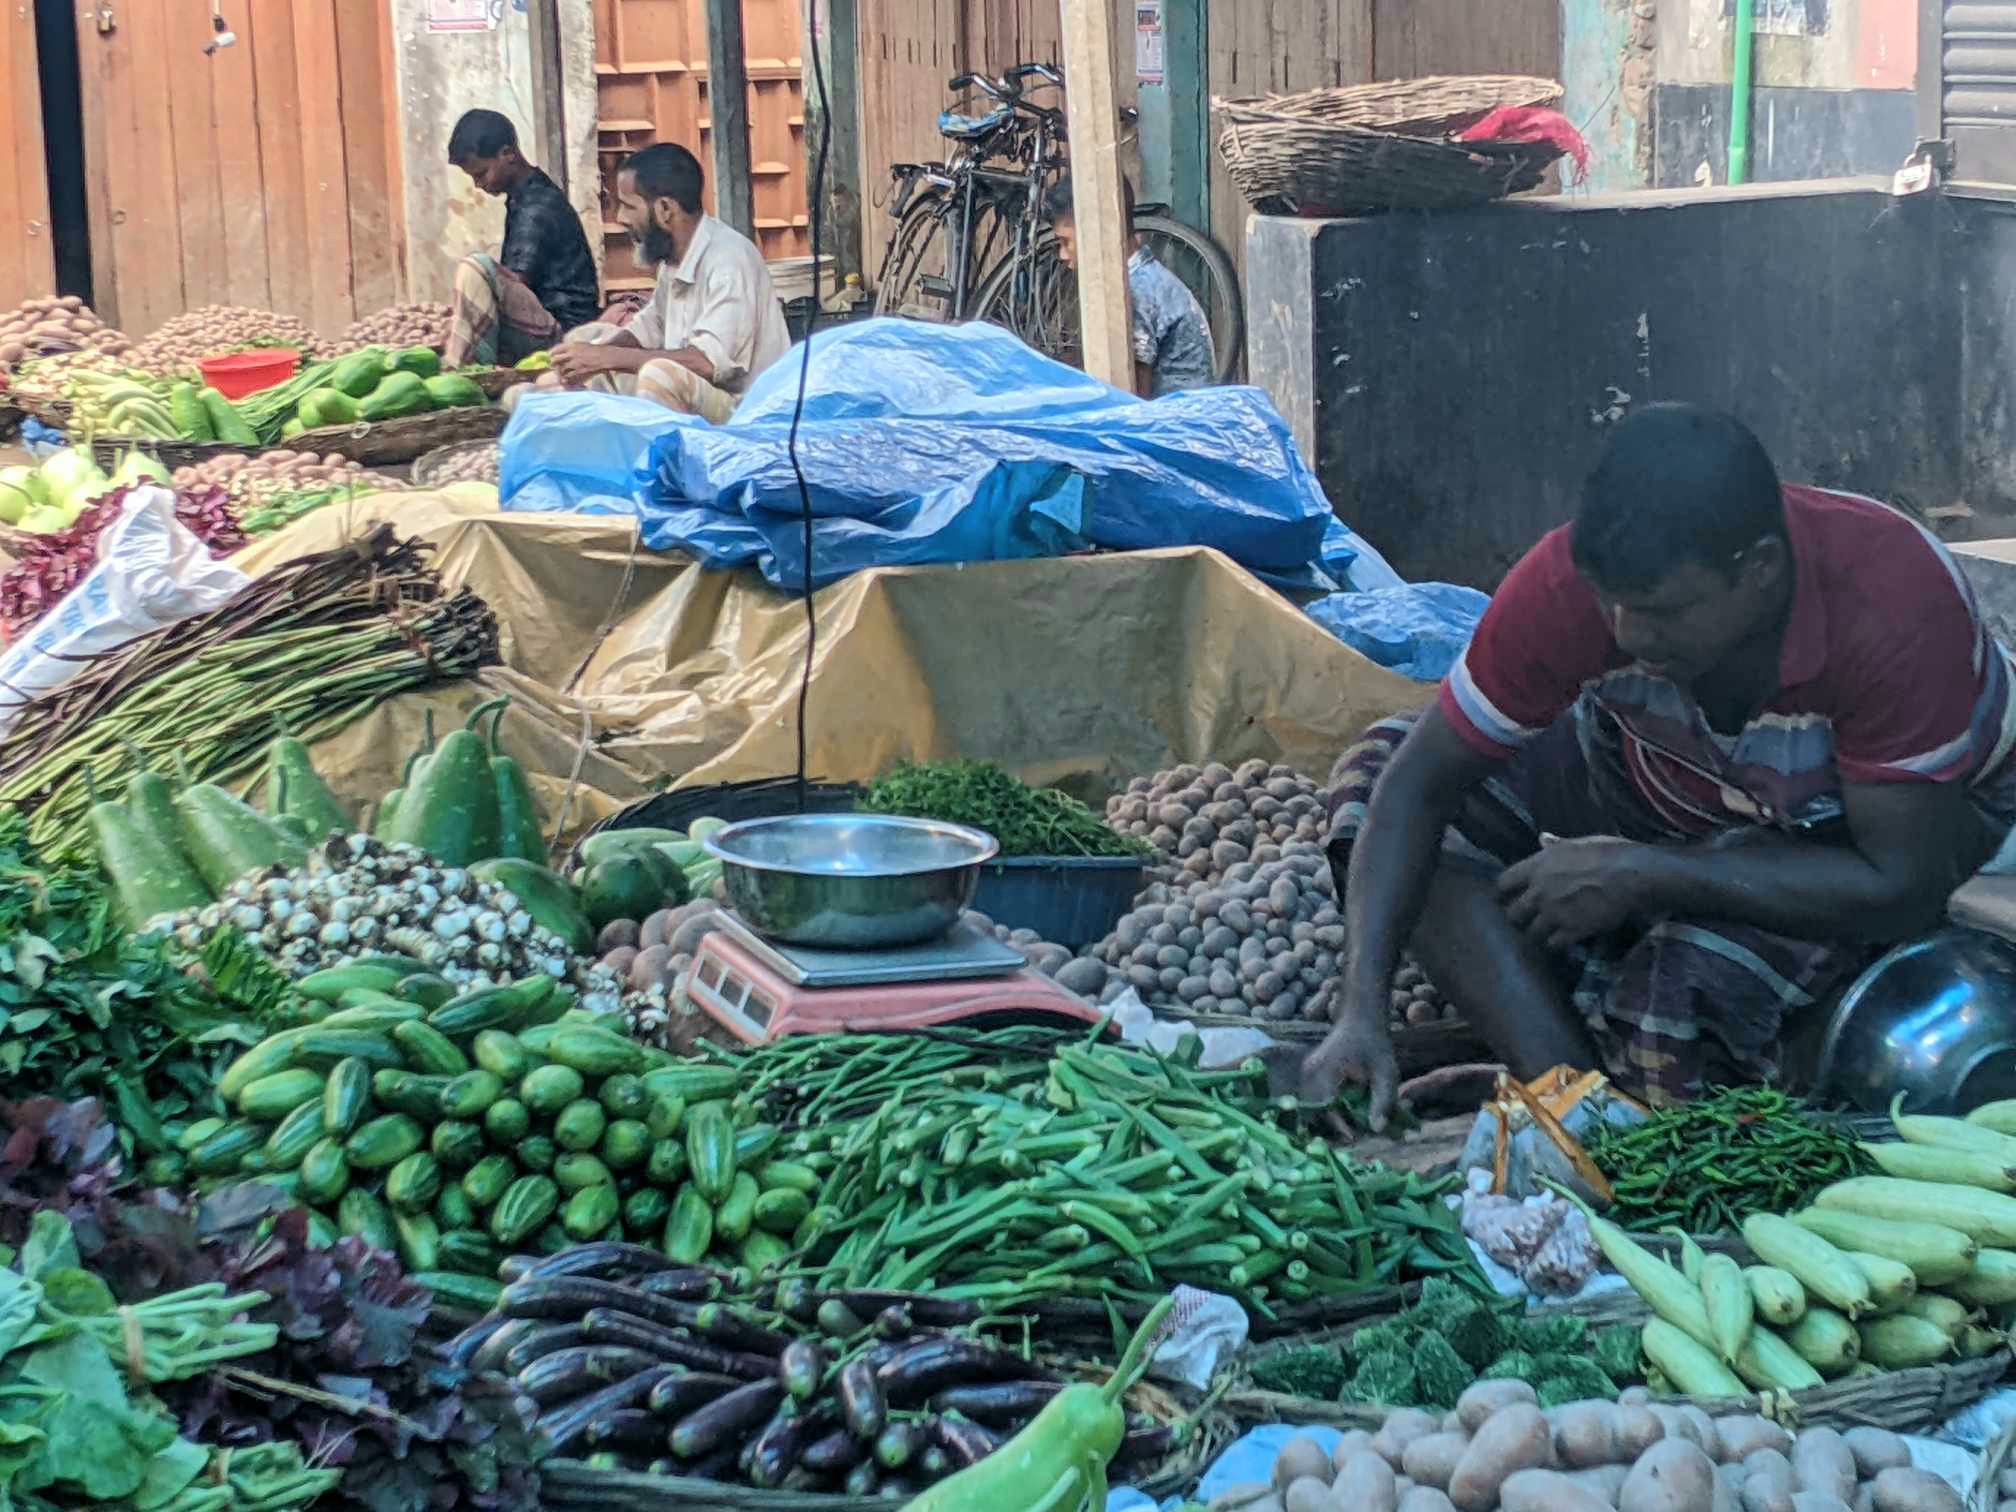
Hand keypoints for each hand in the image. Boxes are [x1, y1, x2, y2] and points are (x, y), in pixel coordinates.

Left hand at [548, 343, 608, 386]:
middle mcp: (572, 353)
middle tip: (552, 365)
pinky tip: (566, 377)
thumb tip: (563, 351)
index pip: (557, 349)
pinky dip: (566, 377)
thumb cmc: (594, 349)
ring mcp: (575, 362)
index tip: (549, 355)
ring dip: (559, 371)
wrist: (604, 356)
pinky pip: (569, 375)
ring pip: (562, 368)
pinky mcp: (579, 370)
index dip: (551, 353)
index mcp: (572, 345)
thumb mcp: (581, 344)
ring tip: (559, 372)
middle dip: (553, 363)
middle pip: (556, 359)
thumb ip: (571, 347)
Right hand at [1299, 1009, 1400, 1130]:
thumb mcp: (1386, 1072)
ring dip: (1331, 1118)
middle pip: (1316, 1111)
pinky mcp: (1310, 1075)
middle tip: (1355, 1136)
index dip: (1340, 1126)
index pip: (1327, 1107)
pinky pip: (1316, 1099)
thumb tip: (1377, 1130)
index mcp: (1325, 1071)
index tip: (1355, 1138)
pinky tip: (1346, 1114)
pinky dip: (1330, 1109)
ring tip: (1351, 1128)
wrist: (1360, 1019)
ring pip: (1314, 1107)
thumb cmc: (1374, 1043)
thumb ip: (1383, 1101)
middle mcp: (1310, 1074)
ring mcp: (1307, 1074)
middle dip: (1334, 1126)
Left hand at [1497, 835, 1646, 950]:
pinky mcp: (1571, 930)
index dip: (1504, 892)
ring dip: (1537, 933)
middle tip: (1527, 918)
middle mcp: (1539, 891)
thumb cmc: (1609, 852)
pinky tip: (1564, 940)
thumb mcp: (1579, 843)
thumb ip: (1556, 846)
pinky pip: (1552, 945)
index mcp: (1538, 866)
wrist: (1633, 875)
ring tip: (1545, 932)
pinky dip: (1556, 944)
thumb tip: (1542, 838)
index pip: (1503, 883)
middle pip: (1512, 913)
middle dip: (1518, 917)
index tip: (1507, 897)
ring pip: (1530, 932)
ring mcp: (1554, 913)